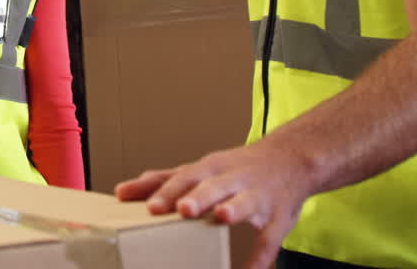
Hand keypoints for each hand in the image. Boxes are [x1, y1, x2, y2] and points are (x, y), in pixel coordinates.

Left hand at [114, 139, 315, 268]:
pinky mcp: (278, 217)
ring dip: (232, 208)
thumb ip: (165, 180)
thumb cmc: (238, 167)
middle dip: (198, 196)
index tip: (148, 205)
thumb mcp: (202, 168)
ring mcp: (257, 196)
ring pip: (245, 201)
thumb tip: (124, 191)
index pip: (184, 176)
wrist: (292, 159)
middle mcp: (233, 178)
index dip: (167, 190)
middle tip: (181, 209)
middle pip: (213, 185)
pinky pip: (269, 239)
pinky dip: (259, 257)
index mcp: (210, 168)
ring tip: (220, 217)